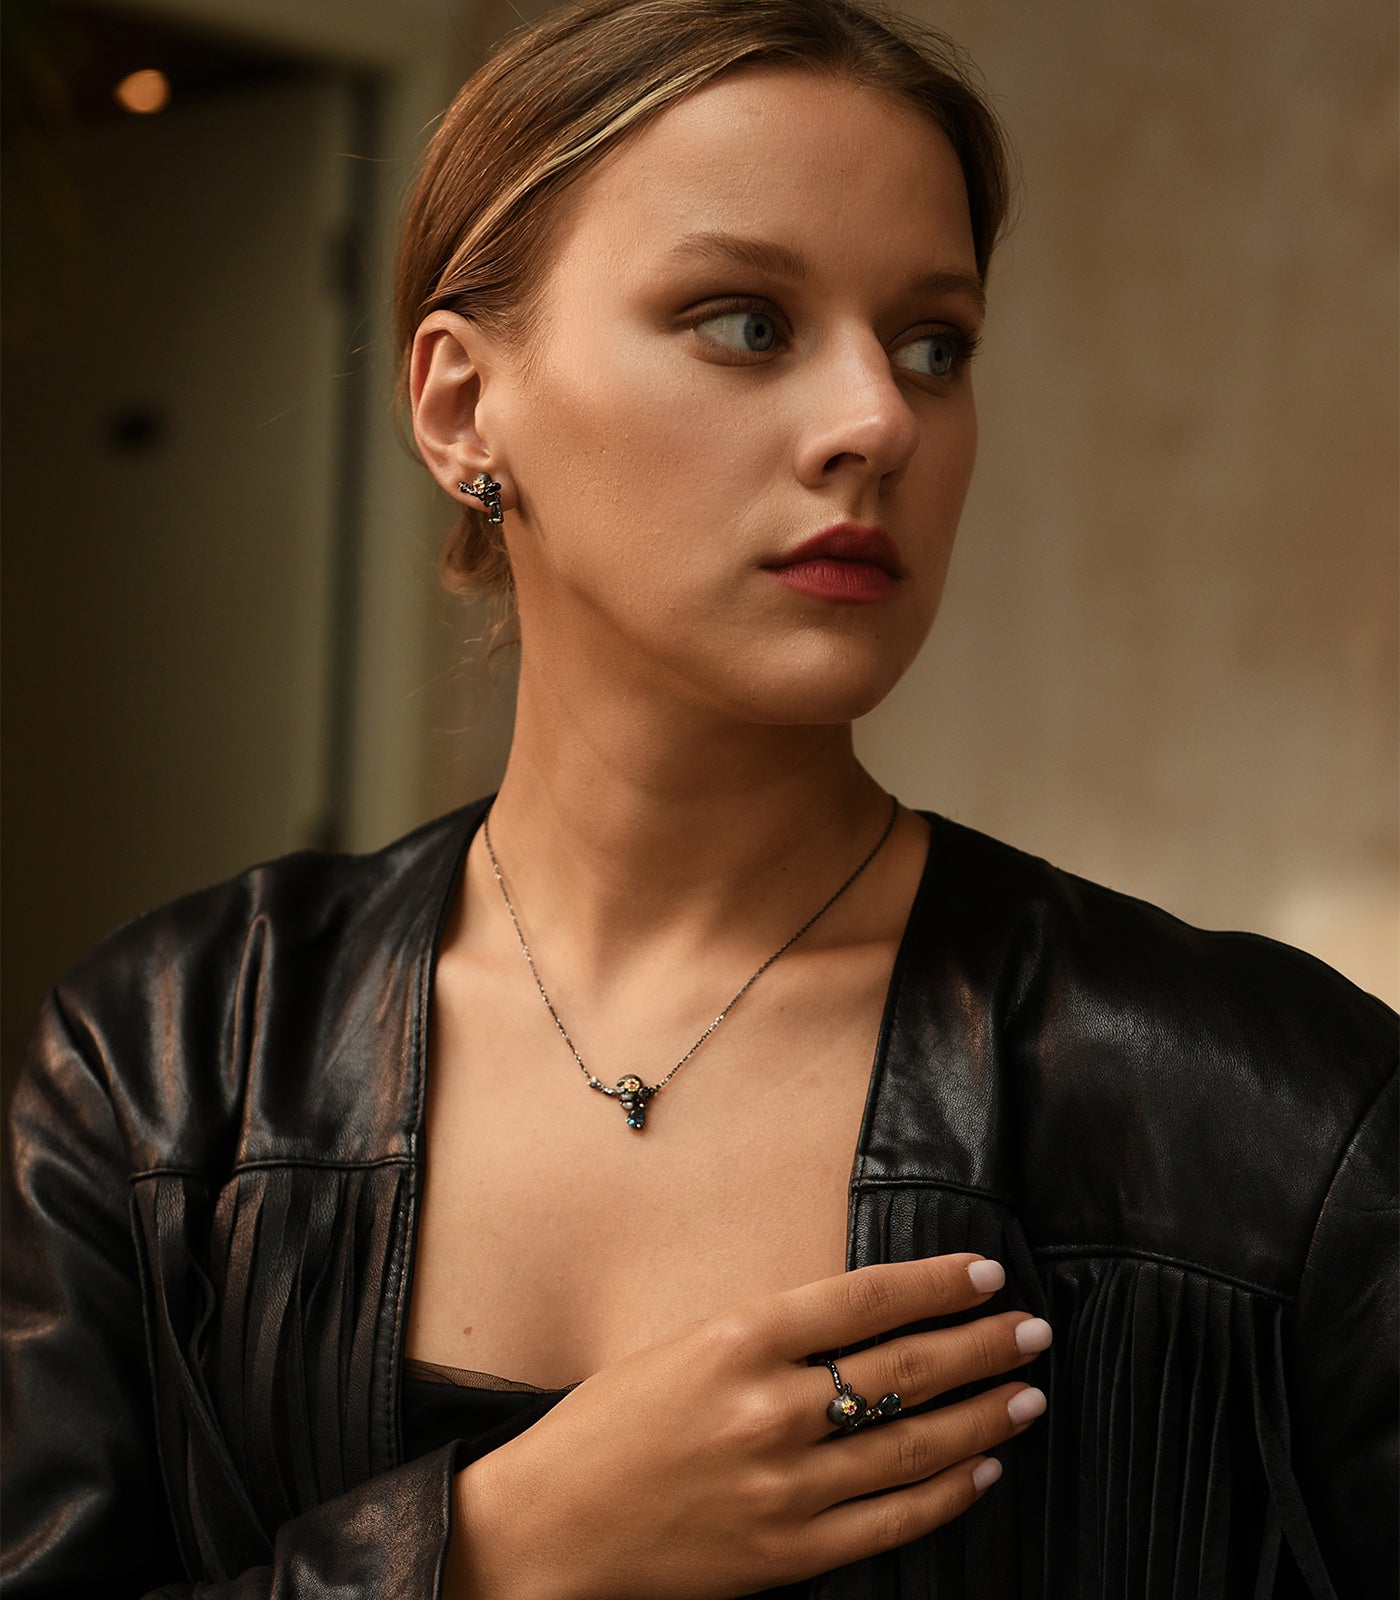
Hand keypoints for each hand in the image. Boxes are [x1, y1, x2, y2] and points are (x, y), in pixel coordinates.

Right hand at [444, 1253, 1049, 1599]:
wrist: (552, 1525)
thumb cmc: (610, 1423)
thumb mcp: (683, 1345)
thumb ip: (772, 1337)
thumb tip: (866, 1322)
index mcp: (738, 1339)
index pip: (865, 1299)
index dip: (935, 1284)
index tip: (985, 1274)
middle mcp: (770, 1407)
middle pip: (904, 1368)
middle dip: (981, 1345)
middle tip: (1032, 1329)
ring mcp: (784, 1485)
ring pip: (913, 1444)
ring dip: (983, 1414)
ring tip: (1027, 1393)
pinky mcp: (789, 1552)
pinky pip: (893, 1521)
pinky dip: (948, 1491)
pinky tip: (984, 1466)